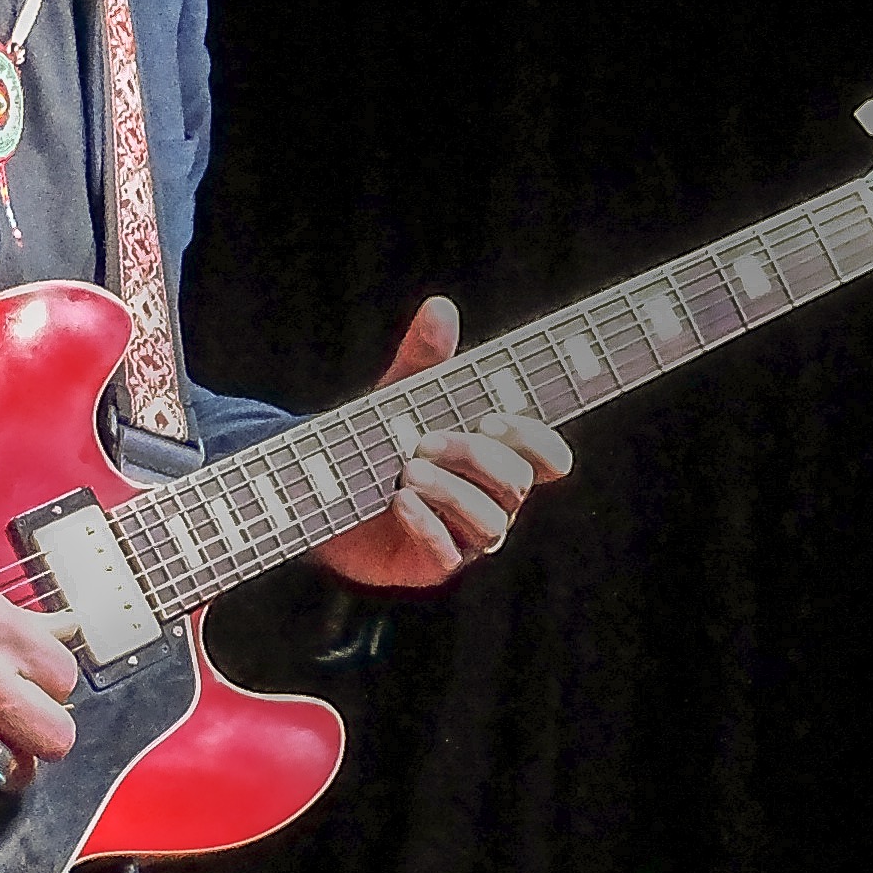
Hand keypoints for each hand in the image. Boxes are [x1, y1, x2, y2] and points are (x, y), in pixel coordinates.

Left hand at [312, 295, 574, 590]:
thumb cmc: (378, 441)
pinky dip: (428, 526)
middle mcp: (493, 500)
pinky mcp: (433, 565)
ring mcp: (466, 536)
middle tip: (424, 439)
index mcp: (498, 459)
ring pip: (492, 524)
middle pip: (518, 484)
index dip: (534, 439)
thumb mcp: (400, 396)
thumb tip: (440, 306)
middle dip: (476, 457)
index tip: (491, 416)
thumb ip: (424, 357)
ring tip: (406, 471)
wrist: (323, 491)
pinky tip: (399, 502)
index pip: (549, 458)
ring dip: (452, 492)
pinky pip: (449, 555)